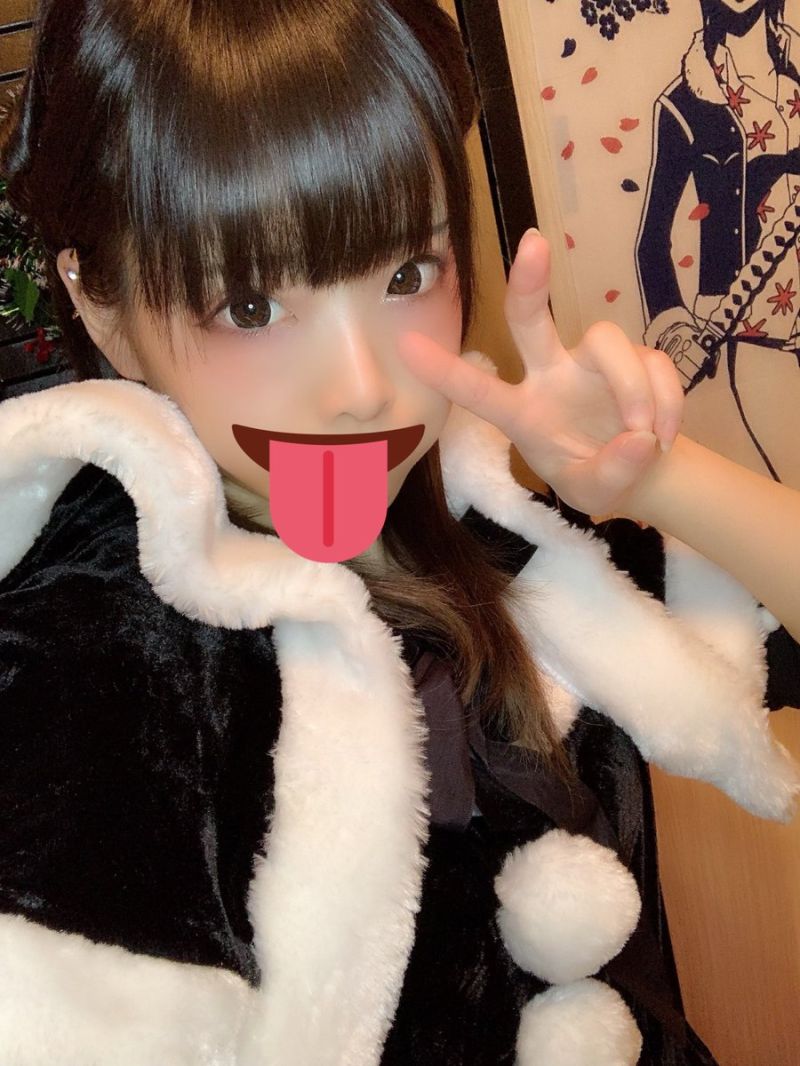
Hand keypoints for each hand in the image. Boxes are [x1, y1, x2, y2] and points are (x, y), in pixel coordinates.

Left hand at [398, 228, 683, 515]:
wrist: (643, 474)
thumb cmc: (596, 477)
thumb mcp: (594, 494)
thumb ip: (611, 473)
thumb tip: (639, 439)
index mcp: (522, 414)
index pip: (478, 390)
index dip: (445, 370)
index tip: (406, 343)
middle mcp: (550, 375)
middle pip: (529, 319)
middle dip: (528, 282)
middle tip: (533, 243)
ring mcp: (591, 363)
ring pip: (607, 341)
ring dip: (633, 391)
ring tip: (647, 439)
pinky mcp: (636, 358)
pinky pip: (653, 363)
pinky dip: (666, 402)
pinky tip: (664, 438)